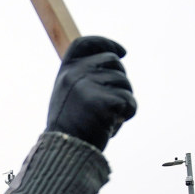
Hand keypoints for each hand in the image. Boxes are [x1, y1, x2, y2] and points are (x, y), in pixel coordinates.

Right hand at [45, 35, 135, 150]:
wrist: (64, 150)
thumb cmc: (70, 125)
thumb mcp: (69, 95)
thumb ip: (83, 77)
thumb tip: (113, 60)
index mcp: (65, 71)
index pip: (84, 44)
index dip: (105, 43)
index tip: (123, 52)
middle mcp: (74, 74)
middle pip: (114, 61)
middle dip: (120, 80)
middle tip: (109, 103)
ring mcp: (87, 87)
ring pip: (125, 84)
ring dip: (124, 101)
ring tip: (106, 118)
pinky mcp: (103, 102)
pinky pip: (130, 102)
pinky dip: (127, 114)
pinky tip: (111, 125)